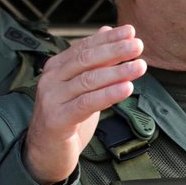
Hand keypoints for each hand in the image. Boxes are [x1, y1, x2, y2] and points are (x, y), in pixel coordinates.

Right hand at [24, 25, 146, 184]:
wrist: (45, 153)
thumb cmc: (66, 118)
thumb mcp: (81, 87)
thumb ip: (93, 62)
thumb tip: (107, 31)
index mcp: (56, 67)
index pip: (85, 46)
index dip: (108, 38)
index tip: (131, 32)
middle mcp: (51, 79)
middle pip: (86, 59)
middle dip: (115, 51)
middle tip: (138, 45)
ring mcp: (52, 98)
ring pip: (89, 80)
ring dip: (117, 72)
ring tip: (139, 66)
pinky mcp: (57, 119)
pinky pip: (87, 103)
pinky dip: (109, 94)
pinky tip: (126, 88)